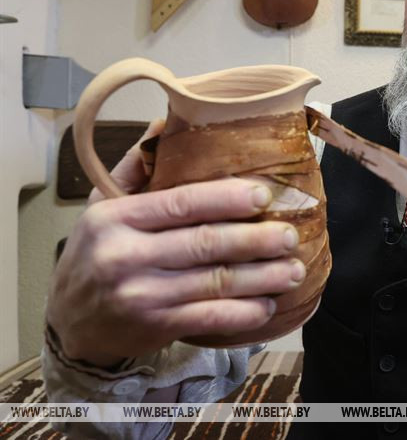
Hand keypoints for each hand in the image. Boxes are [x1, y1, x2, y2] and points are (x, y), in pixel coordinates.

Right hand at [47, 120, 305, 365]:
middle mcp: (126, 256)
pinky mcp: (155, 326)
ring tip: (293, 269)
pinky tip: (268, 304)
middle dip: (256, 239)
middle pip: (206, 243)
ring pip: (215, 282)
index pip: (182, 202)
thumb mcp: (103, 206)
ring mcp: (141, 295)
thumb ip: (136, 167)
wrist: (71, 322)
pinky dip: (244, 313)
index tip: (264, 194)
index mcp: (116, 218)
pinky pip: (210, 319)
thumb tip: (169, 121)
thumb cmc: (96, 254)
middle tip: (290, 235)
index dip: (228, 198)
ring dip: (262, 277)